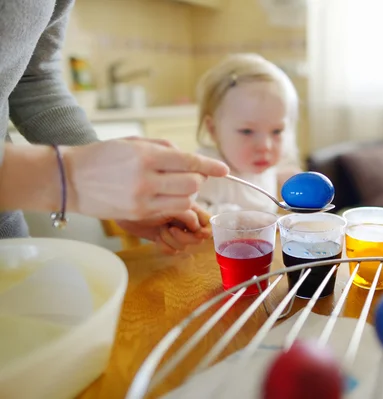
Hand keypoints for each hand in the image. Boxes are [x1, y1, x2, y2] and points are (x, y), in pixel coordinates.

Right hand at [61, 138, 228, 219]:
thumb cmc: (103, 156)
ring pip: (185, 201)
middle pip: (192, 184)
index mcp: (145, 156)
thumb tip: (191, 159)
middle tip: (190, 174)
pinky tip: (166, 195)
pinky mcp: (139, 215)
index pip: (189, 162)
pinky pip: (170, 211)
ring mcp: (142, 200)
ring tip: (176, 186)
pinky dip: (175, 203)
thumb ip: (165, 148)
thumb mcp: (134, 142)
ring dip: (188, 193)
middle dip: (198, 178)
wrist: (71, 179)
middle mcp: (146, 179)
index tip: (224, 169)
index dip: (211, 166)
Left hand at [116, 203, 211, 253]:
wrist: (124, 206)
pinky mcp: (164, 240)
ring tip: (161, 230)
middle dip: (185, 237)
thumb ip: (188, 213)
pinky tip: (157, 238)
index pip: (208, 223)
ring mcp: (176, 231)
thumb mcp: (170, 204)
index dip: (205, 230)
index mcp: (191, 209)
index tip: (196, 231)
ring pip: (185, 246)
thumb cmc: (145, 198)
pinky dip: (164, 246)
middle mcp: (186, 221)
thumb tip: (198, 227)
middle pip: (199, 239)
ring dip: (171, 240)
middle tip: (171, 228)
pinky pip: (172, 251)